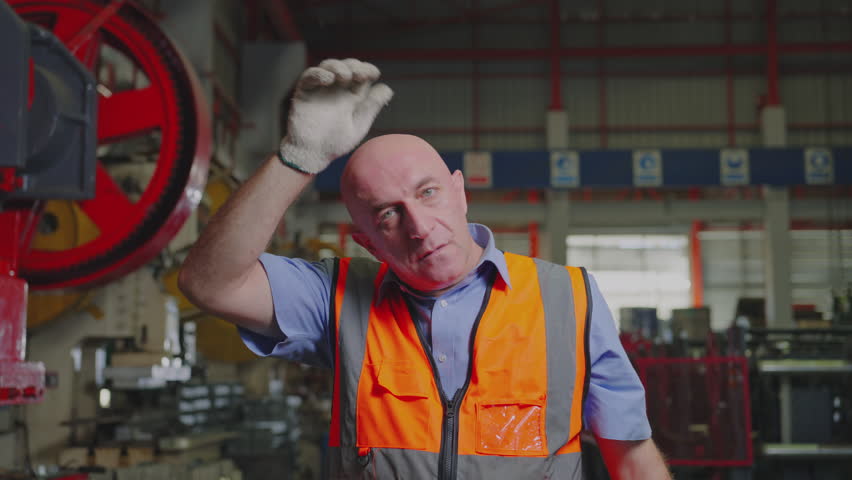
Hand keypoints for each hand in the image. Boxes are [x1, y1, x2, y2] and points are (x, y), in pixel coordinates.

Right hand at [279, 58, 392, 173]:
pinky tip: (328, 79)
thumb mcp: (358, 125)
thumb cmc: (335, 142)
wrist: (312, 154)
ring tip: (345, 76)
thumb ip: (371, 106)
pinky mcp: (304, 91)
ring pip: (329, 66)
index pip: (361, 75)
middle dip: (355, 66)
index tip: (374, 74)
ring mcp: (320, 88)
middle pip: (347, 66)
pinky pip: (309, 76)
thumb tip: (388, 89)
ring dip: (338, 67)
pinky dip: (319, 73)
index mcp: (351, 96)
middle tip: (360, 75)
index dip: (368, 70)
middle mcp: (336, 89)